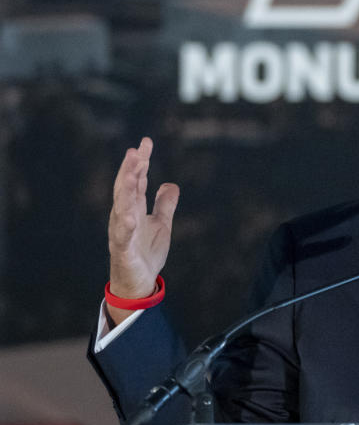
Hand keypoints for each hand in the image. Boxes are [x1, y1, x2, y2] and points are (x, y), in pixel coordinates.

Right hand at [107, 137, 179, 324]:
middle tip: (136, 150)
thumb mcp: (162, 224)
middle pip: (126, 188)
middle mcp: (125, 216)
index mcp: (134, 208)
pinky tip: (129, 215)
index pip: (136, 180)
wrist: (139, 282)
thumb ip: (164, 204)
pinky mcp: (124, 250)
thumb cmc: (146, 252)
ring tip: (131, 173)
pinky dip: (125, 226)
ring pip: (122, 207)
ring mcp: (122, 232)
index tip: (145, 142)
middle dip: (130, 169)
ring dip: (125, 190)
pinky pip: (123, 236)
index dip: (140, 162)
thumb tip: (170, 184)